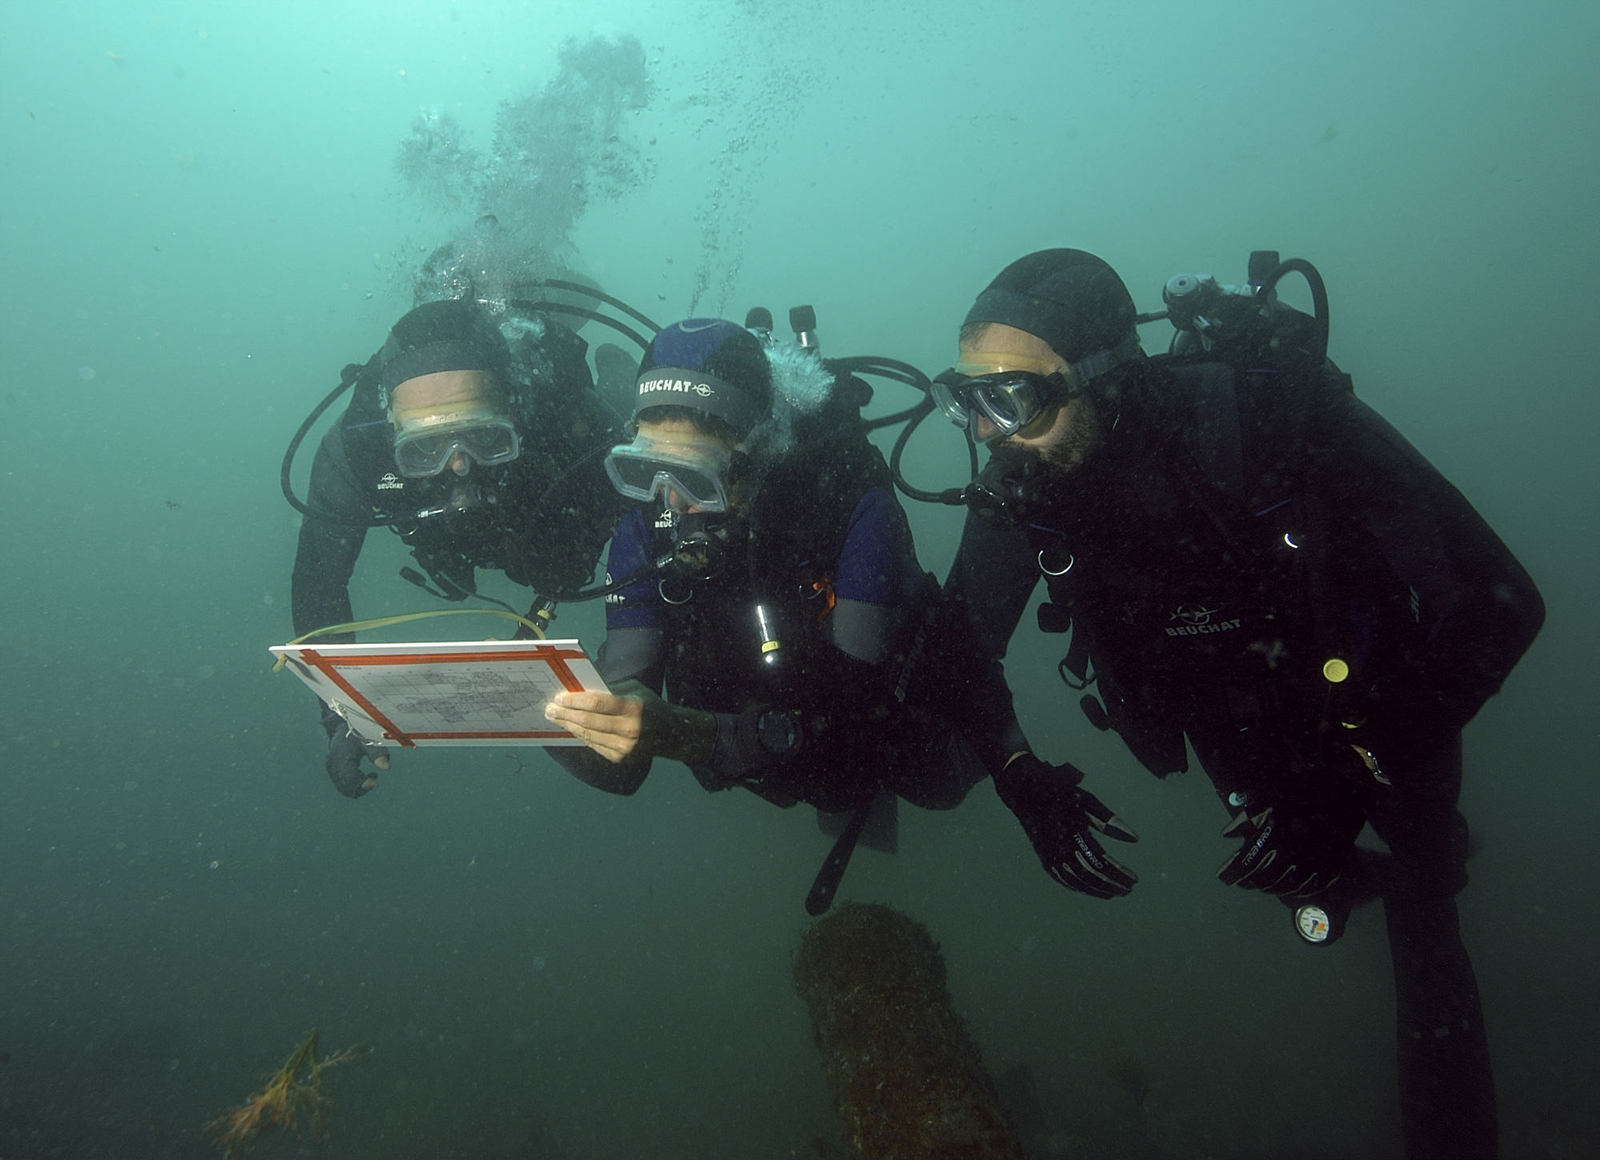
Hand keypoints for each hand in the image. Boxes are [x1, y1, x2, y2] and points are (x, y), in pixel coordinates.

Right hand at [325, 731, 388, 798]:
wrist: (342, 725)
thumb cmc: (357, 731)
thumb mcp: (369, 739)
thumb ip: (377, 753)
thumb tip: (387, 767)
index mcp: (340, 756)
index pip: (350, 778)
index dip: (363, 784)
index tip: (376, 783)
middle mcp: (333, 765)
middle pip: (345, 787)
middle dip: (362, 787)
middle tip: (375, 779)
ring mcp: (331, 769)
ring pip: (344, 788)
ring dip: (359, 787)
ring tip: (373, 775)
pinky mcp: (333, 771)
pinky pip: (343, 784)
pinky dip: (355, 784)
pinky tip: (368, 774)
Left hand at [544, 680, 713, 765]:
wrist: (671, 734)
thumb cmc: (648, 706)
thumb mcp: (634, 691)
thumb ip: (610, 691)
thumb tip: (578, 690)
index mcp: (633, 708)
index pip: (597, 704)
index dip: (575, 701)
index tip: (559, 697)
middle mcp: (629, 729)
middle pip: (589, 722)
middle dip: (565, 715)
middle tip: (549, 709)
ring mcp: (625, 747)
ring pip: (589, 736)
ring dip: (569, 726)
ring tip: (555, 718)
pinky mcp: (621, 758)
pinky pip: (595, 746)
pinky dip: (581, 736)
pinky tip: (571, 728)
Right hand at [993, 754, 1138, 898]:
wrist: (1023, 789)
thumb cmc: (1059, 791)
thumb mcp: (1086, 800)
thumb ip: (1109, 820)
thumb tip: (1135, 839)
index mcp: (1073, 835)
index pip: (1101, 862)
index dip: (1119, 873)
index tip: (1134, 879)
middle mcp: (1060, 849)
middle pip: (1090, 876)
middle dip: (1111, 885)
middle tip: (1128, 890)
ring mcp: (1049, 855)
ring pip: (1076, 881)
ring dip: (1096, 890)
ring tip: (1113, 893)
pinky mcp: (1043, 856)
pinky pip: (1061, 878)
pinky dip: (1076, 886)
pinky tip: (1087, 889)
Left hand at [1216, 792, 1363, 897]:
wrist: (1341, 796)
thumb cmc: (1298, 795)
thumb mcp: (1266, 801)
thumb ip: (1243, 820)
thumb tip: (1227, 836)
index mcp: (1270, 836)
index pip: (1243, 866)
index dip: (1230, 874)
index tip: (1223, 877)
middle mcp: (1289, 854)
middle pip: (1260, 880)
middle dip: (1246, 881)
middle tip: (1241, 881)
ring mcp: (1310, 866)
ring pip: (1280, 887)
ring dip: (1267, 886)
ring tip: (1259, 883)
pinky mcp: (1326, 872)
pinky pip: (1304, 889)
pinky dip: (1290, 889)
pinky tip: (1284, 885)